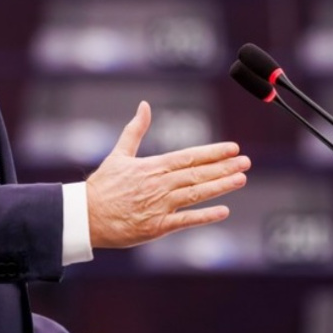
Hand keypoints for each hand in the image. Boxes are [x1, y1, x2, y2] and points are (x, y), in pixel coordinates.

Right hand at [85, 102, 248, 248]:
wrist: (86, 216)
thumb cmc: (103, 186)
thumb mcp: (119, 153)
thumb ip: (135, 129)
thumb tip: (144, 104)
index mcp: (153, 166)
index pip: (189, 156)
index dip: (213, 152)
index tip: (233, 148)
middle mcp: (160, 184)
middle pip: (198, 174)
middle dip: (224, 167)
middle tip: (246, 162)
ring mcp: (160, 206)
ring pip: (196, 194)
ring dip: (220, 186)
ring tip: (241, 179)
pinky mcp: (157, 227)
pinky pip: (185, 221)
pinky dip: (205, 216)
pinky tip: (223, 211)